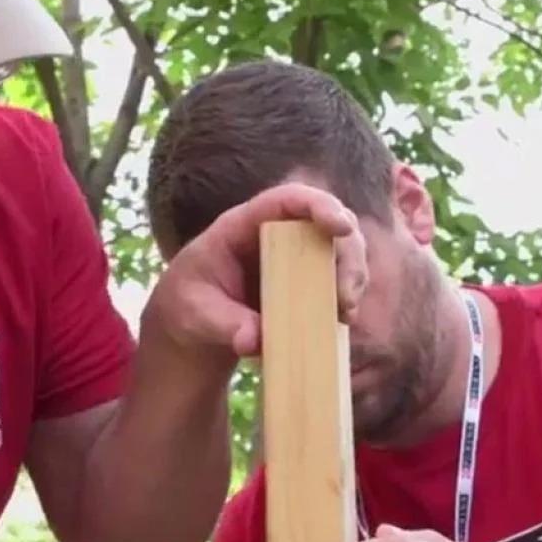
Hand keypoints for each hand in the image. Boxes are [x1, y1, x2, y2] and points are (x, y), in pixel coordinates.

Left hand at [143, 182, 367, 363]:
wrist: (193, 322)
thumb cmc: (188, 306)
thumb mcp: (196, 315)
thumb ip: (223, 324)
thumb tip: (254, 341)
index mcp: (242, 226)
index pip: (285, 200)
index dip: (318, 205)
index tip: (341, 227)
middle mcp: (275, 233)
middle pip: (325, 222)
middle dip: (347, 253)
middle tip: (345, 296)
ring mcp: (294, 254)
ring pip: (340, 248)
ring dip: (353, 276)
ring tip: (345, 314)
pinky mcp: (305, 279)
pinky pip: (337, 277)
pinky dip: (347, 296)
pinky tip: (343, 321)